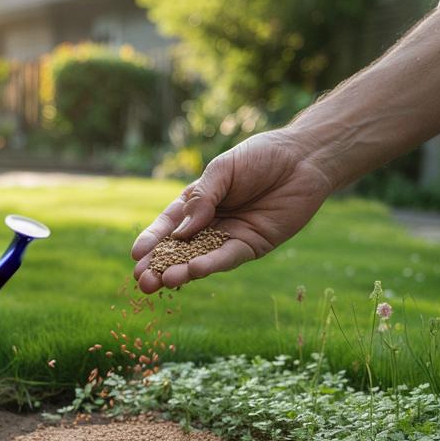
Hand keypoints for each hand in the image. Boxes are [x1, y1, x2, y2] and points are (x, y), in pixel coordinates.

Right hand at [131, 130, 335, 293]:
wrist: (303, 159)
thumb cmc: (260, 157)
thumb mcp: (223, 170)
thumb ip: (202, 199)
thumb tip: (180, 233)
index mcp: (197, 202)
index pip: (169, 224)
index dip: (153, 240)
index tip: (137, 255)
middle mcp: (210, 223)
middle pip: (179, 248)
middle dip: (160, 265)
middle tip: (143, 282)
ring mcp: (229, 237)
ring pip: (199, 258)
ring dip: (180, 271)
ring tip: (162, 283)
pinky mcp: (251, 246)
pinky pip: (227, 258)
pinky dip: (210, 265)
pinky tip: (193, 271)